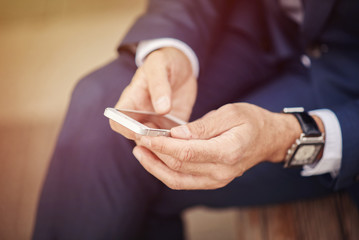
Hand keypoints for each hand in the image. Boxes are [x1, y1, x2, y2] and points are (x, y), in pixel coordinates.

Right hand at [110, 47, 196, 138]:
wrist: (182, 65)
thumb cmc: (164, 62)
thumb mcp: (159, 66)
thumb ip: (159, 86)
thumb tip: (162, 109)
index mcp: (131, 101)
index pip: (118, 122)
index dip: (126, 129)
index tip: (141, 130)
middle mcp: (141, 116)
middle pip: (137, 137)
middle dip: (150, 141)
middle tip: (166, 136)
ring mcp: (157, 123)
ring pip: (156, 143)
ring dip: (166, 146)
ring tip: (180, 141)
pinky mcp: (173, 127)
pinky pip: (174, 141)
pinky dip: (181, 143)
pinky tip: (191, 139)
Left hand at [133, 103, 302, 189]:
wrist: (268, 139)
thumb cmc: (251, 121)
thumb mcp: (229, 113)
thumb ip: (203, 126)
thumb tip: (176, 134)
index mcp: (228, 151)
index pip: (187, 152)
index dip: (163, 145)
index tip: (144, 136)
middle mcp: (222, 171)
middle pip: (179, 167)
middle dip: (154, 154)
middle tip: (137, 140)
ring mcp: (217, 180)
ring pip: (178, 180)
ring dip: (155, 167)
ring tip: (139, 152)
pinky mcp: (212, 181)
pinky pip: (184, 181)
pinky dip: (166, 172)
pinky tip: (155, 159)